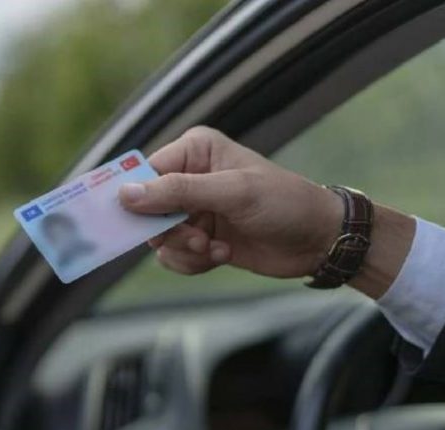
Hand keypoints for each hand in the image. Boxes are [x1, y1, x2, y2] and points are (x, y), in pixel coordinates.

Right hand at [119, 127, 343, 278]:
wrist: (319, 240)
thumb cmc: (284, 203)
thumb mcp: (231, 192)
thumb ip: (177, 192)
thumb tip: (125, 194)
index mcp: (194, 151)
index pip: (145, 173)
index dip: (137, 199)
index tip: (133, 223)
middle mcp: (189, 178)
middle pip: (147, 210)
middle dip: (169, 231)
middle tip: (197, 239)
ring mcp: (194, 210)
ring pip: (159, 238)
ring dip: (184, 250)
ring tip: (214, 249)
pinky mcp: (200, 238)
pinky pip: (174, 255)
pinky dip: (193, 262)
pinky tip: (222, 255)